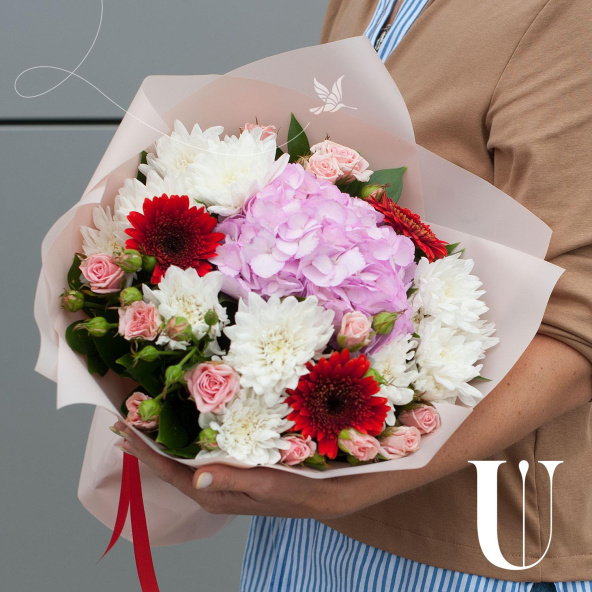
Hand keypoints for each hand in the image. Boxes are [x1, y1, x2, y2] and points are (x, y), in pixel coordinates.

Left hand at [111, 420, 395, 519]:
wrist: (352, 490)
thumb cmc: (322, 489)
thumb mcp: (288, 489)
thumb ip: (245, 484)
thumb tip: (198, 476)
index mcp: (230, 494)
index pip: (178, 474)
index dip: (149, 453)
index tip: (124, 428)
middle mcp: (227, 487)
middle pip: (178, 466)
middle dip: (150, 444)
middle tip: (125, 418)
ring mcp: (237, 478)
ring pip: (192, 458)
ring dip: (169, 439)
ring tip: (149, 418)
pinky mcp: (248, 468)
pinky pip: (210, 452)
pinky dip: (193, 436)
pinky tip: (192, 424)